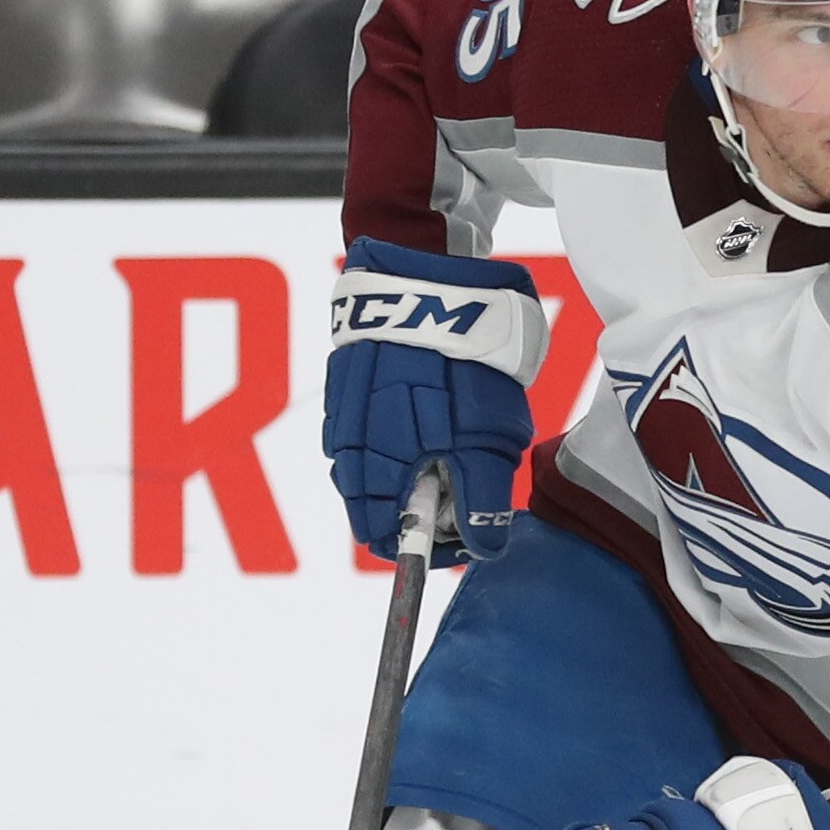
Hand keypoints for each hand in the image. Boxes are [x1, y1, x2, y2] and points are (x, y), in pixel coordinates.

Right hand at [324, 239, 549, 562]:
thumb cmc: (461, 366)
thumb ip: (480, 501)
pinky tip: (431, 415)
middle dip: (425, 507)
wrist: (422, 281)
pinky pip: (368, 432)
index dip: (430, 547)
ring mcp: (342, 417)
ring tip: (457, 444)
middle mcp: (347, 451)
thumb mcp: (488, 442)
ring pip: (373, 471)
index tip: (468, 537)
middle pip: (378, 508)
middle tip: (471, 487)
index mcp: (374, 474)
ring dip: (412, 472)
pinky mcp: (346, 387)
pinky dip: (398, 439)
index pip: (385, 540)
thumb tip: (483, 548)